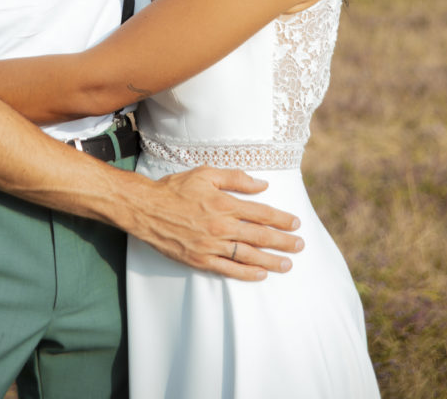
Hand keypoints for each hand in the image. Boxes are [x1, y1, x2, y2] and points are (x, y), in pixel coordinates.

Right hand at [134, 167, 302, 280]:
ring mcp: (212, 246)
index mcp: (224, 204)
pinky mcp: (201, 260)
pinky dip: (247, 273)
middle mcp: (222, 227)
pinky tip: (261, 274)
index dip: (281, 219)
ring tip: (288, 264)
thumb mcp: (205, 174)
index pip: (261, 213)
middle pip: (260, 236)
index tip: (295, 223)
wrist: (147, 209)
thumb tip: (262, 184)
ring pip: (249, 256)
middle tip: (300, 245)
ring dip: (271, 260)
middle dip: (283, 241)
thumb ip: (235, 178)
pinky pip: (229, 270)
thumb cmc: (175, 188)